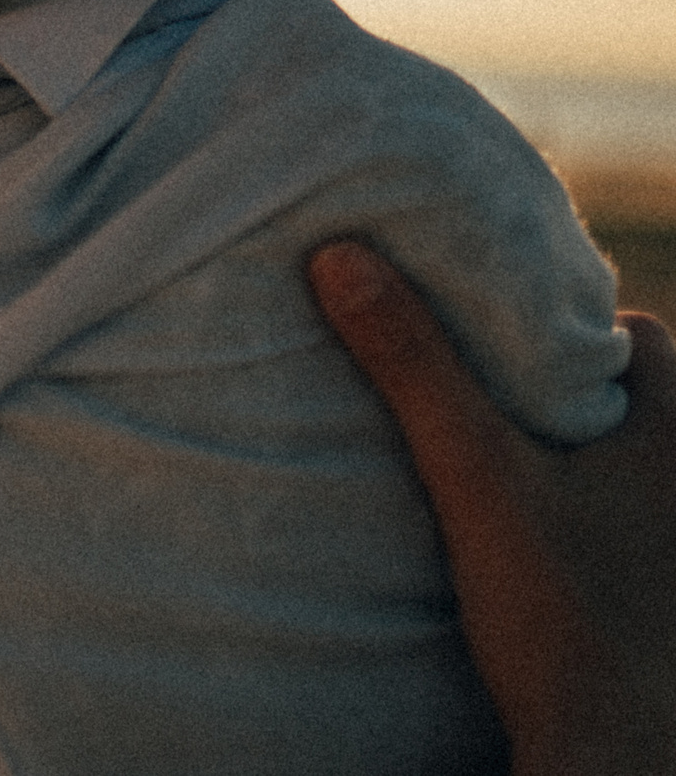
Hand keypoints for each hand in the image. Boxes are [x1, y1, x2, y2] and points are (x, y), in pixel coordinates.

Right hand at [307, 240, 675, 775]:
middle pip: (638, 403)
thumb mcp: (476, 475)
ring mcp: (675, 546)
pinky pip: (626, 532)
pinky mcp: (658, 599)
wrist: (614, 753)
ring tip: (499, 468)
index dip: (567, 329)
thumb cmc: (561, 613)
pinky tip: (525, 543)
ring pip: (631, 471)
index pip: (640, 337)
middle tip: (488, 399)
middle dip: (566, 395)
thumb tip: (342, 256)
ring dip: (575, 461)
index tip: (497, 337)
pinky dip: (584, 521)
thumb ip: (413, 365)